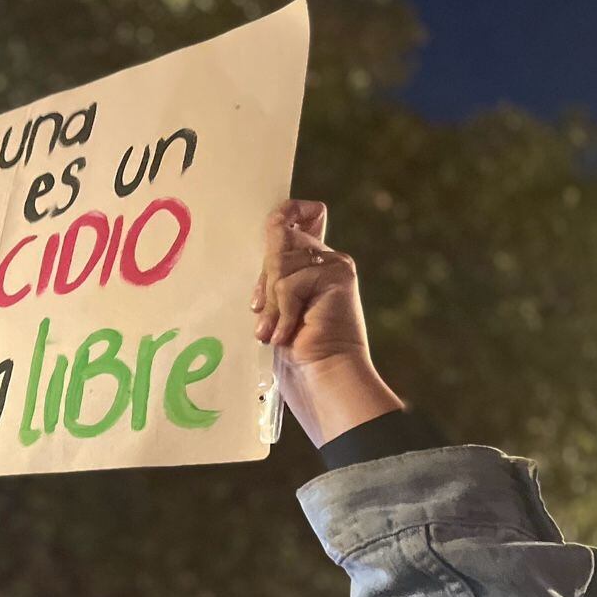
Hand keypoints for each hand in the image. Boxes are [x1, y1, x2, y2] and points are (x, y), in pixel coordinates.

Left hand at [252, 199, 402, 445]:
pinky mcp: (337, 276)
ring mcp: (335, 265)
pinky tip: (285, 336)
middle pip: (278, 237)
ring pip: (279, 263)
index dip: (281, 218)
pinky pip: (288, 284)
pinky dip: (281, 314)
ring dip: (270, 304)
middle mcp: (328, 259)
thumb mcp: (275, 310)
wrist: (325, 382)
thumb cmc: (296, 356)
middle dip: (264, 281)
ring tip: (274, 333)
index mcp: (315, 264)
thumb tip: (259, 251)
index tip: (270, 261)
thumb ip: (272, 279)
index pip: (298, 214)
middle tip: (264, 315)